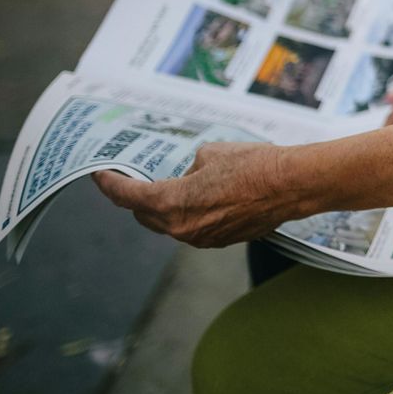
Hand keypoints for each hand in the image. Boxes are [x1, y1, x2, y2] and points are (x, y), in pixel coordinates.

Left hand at [93, 142, 293, 247]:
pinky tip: (202, 197)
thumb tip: (190, 175)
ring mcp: (202, 238)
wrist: (292, 185)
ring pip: (169, 224)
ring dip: (165, 208)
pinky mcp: (221, 240)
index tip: (100, 175)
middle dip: (136, 197)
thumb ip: (190, 168)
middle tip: (136, 178)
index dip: (110, 184)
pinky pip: (193, 228)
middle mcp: (181, 228)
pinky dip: (190, 214)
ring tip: (170, 186)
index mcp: (171, 203)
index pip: (128, 196)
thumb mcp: (211, 153)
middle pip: (144, 215)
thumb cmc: (254, 165)